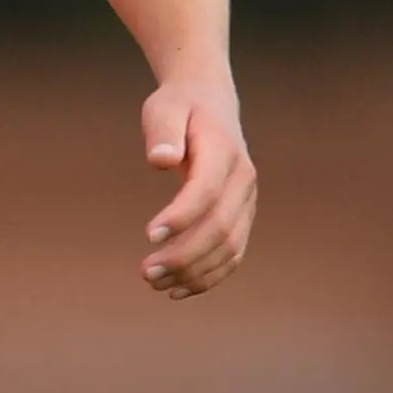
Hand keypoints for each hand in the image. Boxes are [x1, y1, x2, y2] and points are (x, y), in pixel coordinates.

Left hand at [139, 82, 255, 297]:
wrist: (210, 102)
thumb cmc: (179, 107)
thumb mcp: (164, 108)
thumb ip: (162, 132)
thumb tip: (160, 160)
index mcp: (224, 153)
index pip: (206, 191)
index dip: (181, 217)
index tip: (149, 235)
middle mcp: (243, 181)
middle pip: (220, 228)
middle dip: (184, 255)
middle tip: (145, 272)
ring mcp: (247, 202)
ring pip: (230, 248)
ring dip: (194, 272)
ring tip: (154, 283)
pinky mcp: (242, 217)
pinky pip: (233, 254)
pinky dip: (210, 276)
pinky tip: (177, 290)